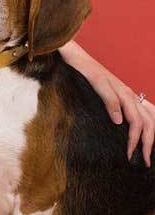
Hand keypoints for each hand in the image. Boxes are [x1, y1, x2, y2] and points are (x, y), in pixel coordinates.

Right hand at [60, 41, 153, 165]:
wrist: (68, 53)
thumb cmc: (79, 75)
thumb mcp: (98, 95)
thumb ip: (109, 108)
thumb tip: (117, 126)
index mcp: (126, 96)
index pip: (149, 119)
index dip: (150, 140)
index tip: (144, 159)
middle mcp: (124, 90)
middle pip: (147, 119)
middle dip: (148, 142)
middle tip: (143, 161)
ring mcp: (113, 83)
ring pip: (134, 112)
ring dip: (135, 134)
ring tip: (130, 150)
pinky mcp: (98, 77)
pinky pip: (111, 95)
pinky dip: (115, 109)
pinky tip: (115, 122)